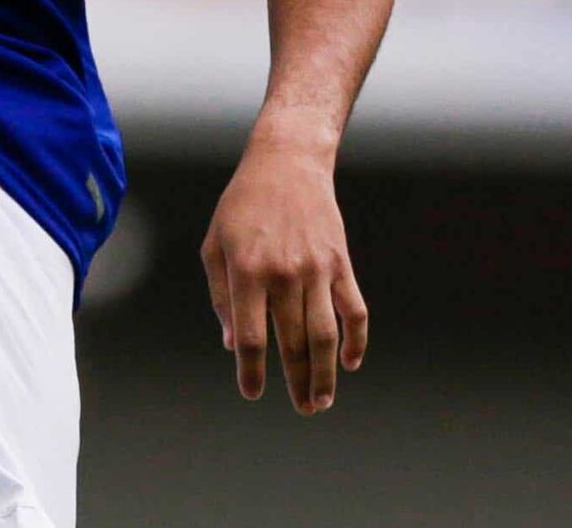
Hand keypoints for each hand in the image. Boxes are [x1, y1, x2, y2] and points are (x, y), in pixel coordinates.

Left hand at [199, 131, 367, 414]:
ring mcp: (316, 269)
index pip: (252, 337)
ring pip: (325, 335)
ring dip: (326, 374)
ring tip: (322, 400)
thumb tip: (233, 344)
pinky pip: (354, 309)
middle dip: (297, 383)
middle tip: (301, 409)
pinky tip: (350, 361)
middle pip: (293, 344)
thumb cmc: (242, 204)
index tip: (253, 392)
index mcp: (247, 271)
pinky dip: (356, 339)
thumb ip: (220, 297)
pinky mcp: (339, 262)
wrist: (287, 161)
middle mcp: (283, 274)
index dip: (251, 372)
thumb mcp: (215, 245)